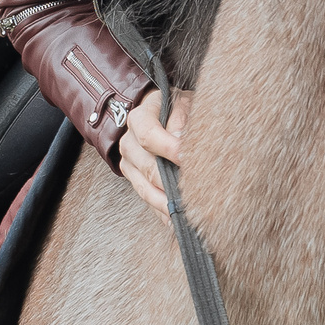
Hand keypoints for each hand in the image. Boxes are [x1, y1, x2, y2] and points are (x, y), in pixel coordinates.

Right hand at [117, 88, 188, 212]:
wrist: (159, 113)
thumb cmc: (177, 109)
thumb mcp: (183, 104)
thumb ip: (183, 119)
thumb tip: (181, 144)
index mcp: (140, 118)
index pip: (149, 135)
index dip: (168, 149)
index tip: (187, 160)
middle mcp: (129, 141)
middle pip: (148, 167)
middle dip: (171, 182)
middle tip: (195, 194)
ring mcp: (129, 163)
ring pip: (145, 187)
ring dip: (166, 202)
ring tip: (186, 213)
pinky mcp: (134, 179)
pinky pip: (147, 198)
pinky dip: (161, 211)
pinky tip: (175, 220)